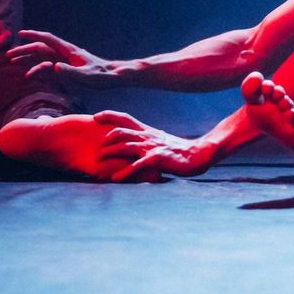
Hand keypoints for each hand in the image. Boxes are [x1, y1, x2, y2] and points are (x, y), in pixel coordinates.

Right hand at [5, 30, 123, 87]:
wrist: (113, 76)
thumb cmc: (101, 76)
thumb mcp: (85, 75)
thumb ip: (69, 71)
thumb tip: (54, 67)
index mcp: (68, 51)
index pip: (47, 39)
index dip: (33, 36)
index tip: (20, 34)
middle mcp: (65, 53)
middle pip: (41, 48)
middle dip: (24, 50)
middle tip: (9, 55)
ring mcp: (65, 60)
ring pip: (42, 56)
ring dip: (28, 58)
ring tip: (13, 61)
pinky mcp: (67, 68)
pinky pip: (48, 66)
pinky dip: (37, 68)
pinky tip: (29, 73)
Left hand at [93, 111, 213, 181]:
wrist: (198, 154)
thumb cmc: (177, 150)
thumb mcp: (159, 141)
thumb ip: (145, 140)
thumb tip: (133, 142)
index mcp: (147, 130)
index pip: (125, 118)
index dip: (109, 115)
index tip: (95, 116)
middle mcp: (147, 136)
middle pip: (120, 131)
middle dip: (105, 138)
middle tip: (95, 148)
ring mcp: (152, 147)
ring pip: (125, 146)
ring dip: (110, 153)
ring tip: (98, 161)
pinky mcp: (157, 159)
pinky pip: (137, 165)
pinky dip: (125, 172)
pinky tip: (115, 178)